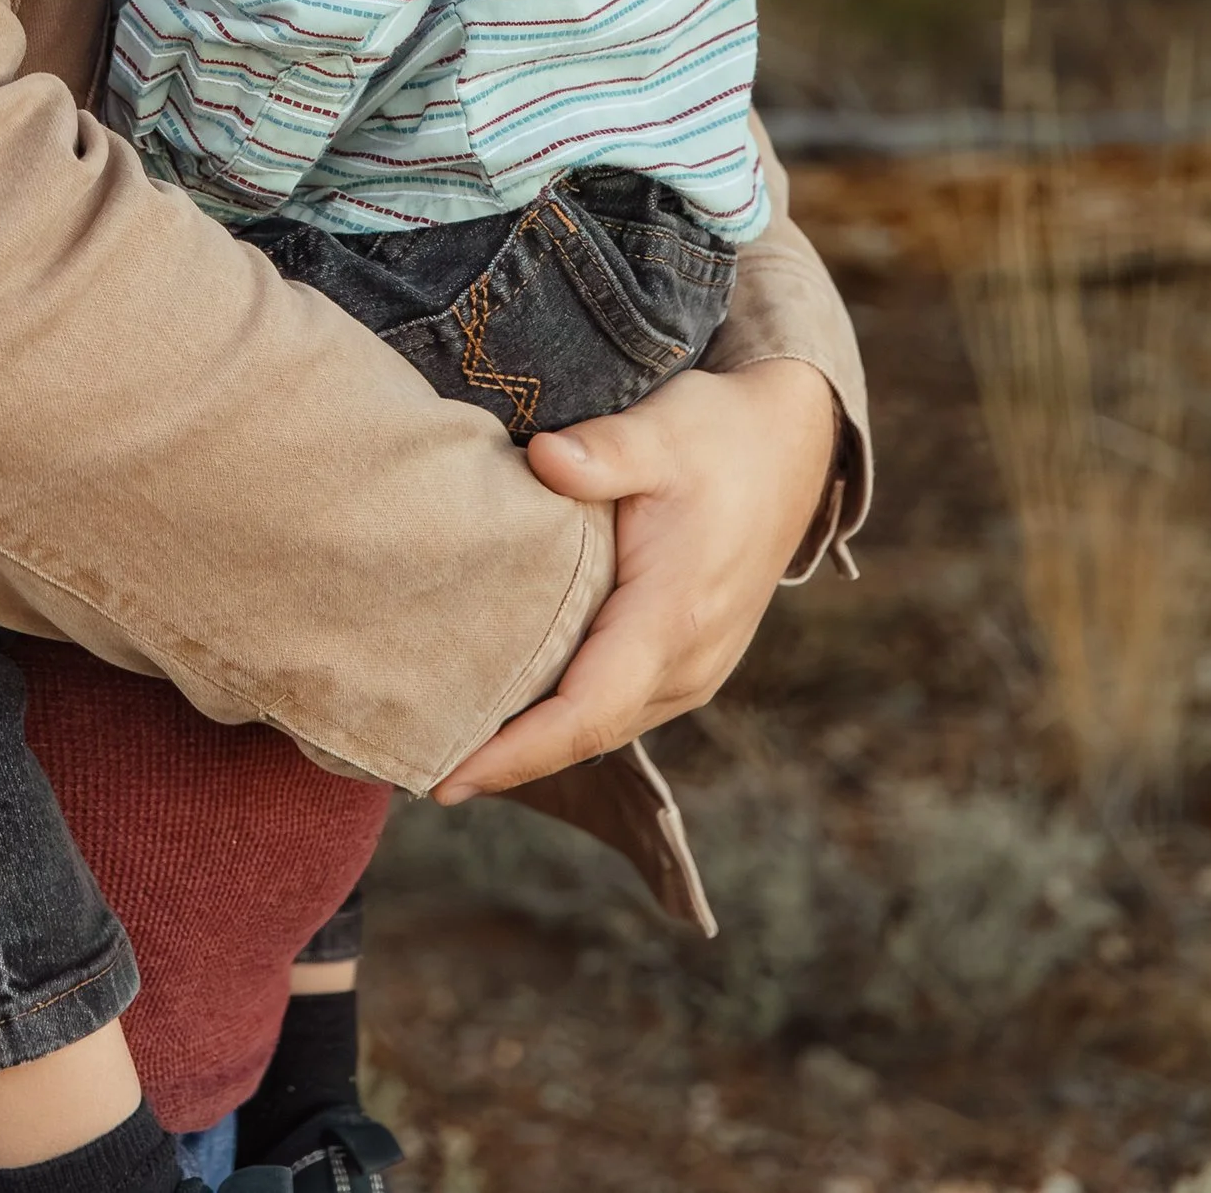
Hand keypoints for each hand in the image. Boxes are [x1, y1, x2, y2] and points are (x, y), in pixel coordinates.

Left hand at [432, 358, 839, 802]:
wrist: (791, 446)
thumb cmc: (718, 436)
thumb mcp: (661, 433)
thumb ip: (604, 452)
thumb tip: (545, 458)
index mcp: (674, 619)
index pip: (585, 711)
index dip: (516, 752)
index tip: (449, 778)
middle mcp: (689, 663)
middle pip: (587, 735)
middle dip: (508, 762)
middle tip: (419, 769)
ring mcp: (695, 668)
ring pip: (604, 726)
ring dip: (537, 745)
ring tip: (453, 747)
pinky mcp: (690, 657)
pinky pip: (621, 705)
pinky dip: (567, 717)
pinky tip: (516, 707)